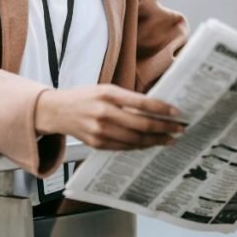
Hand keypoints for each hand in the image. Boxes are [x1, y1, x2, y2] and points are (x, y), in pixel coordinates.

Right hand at [34, 84, 183, 149]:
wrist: (56, 111)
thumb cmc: (84, 97)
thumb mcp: (105, 90)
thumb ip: (127, 99)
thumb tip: (156, 108)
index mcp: (108, 94)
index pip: (142, 103)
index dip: (163, 109)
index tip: (177, 113)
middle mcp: (104, 113)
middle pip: (142, 125)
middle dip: (165, 128)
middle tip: (179, 129)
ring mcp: (100, 131)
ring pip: (136, 140)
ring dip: (156, 140)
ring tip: (169, 139)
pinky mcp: (97, 144)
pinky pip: (124, 147)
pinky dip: (140, 146)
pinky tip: (150, 143)